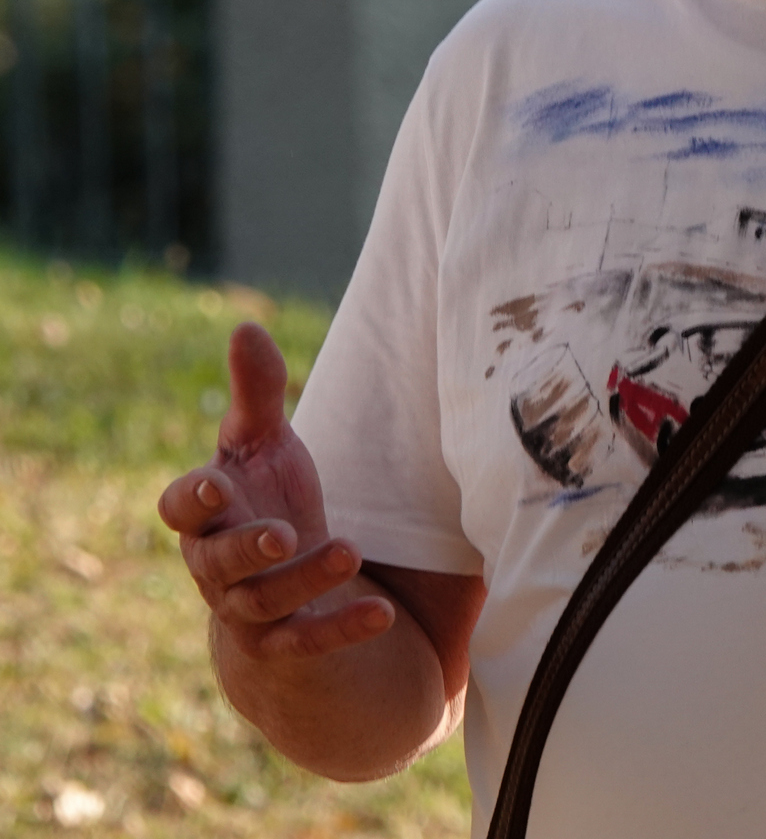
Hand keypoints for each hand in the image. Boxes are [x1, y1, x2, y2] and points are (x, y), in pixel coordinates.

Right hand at [158, 322, 394, 660]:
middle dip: (247, 548)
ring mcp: (247, 609)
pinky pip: (308, 641)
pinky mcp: (284, 643)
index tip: (216, 485)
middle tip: (284, 532)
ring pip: (263, 603)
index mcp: (204, 515)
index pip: (180, 509)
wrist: (277, 578)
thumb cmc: (265, 494)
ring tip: (349, 548)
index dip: (194, 499)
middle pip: (218, 563)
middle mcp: (215, 567)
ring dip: (304, 579)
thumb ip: (256, 391)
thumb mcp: (265, 442)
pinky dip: (342, 627)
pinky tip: (382, 612)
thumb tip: (246, 326)